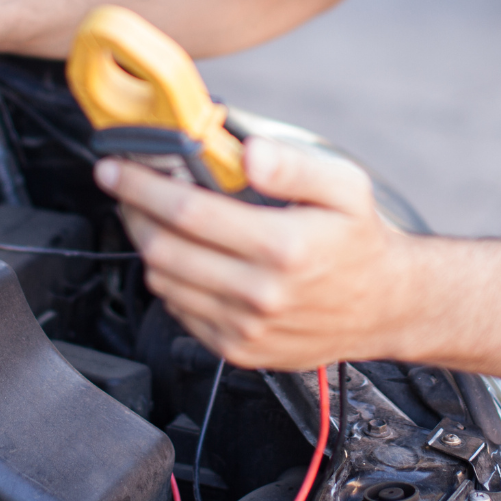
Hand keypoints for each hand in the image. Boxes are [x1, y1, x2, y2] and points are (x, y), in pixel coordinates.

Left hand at [96, 137, 419, 369]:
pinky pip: (180, 312)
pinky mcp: (238, 350)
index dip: (141, 186)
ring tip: (152, 217)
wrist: (386, 306)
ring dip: (147, 245)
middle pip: (164, 249)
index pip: (188, 211)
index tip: (114, 168)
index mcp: (283, 247)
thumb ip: (294, 164)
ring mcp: (246, 328)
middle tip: (125, 188)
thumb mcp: (344, 187)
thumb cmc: (361, 240)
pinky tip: (184, 256)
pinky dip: (170, 280)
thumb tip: (248, 150)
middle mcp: (261, 293)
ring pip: (164, 282)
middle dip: (132, 212)